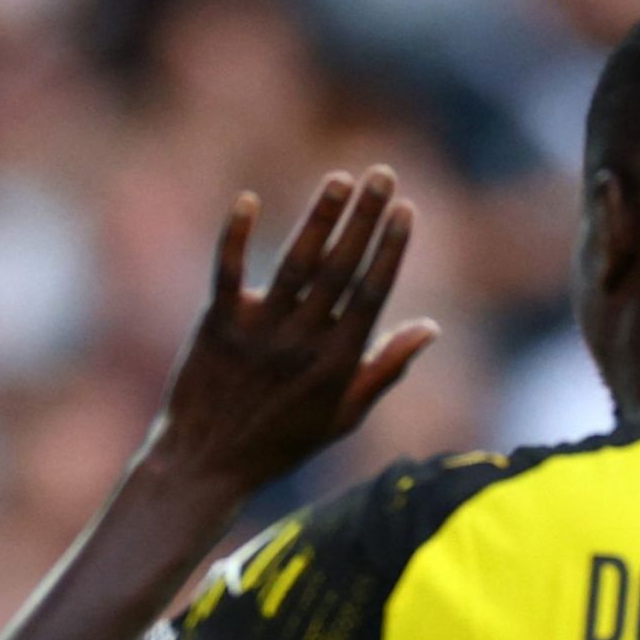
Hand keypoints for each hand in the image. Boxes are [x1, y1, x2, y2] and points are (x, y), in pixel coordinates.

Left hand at [142, 166, 440, 495]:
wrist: (207, 464)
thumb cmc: (282, 442)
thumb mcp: (344, 415)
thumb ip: (386, 369)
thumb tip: (431, 327)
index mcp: (337, 362)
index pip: (371, 294)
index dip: (390, 249)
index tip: (406, 210)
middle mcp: (301, 342)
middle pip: (340, 268)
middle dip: (365, 218)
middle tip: (383, 174)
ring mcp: (258, 331)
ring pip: (295, 264)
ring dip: (320, 218)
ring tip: (341, 180)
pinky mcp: (217, 325)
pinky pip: (227, 272)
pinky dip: (236, 236)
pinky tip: (247, 200)